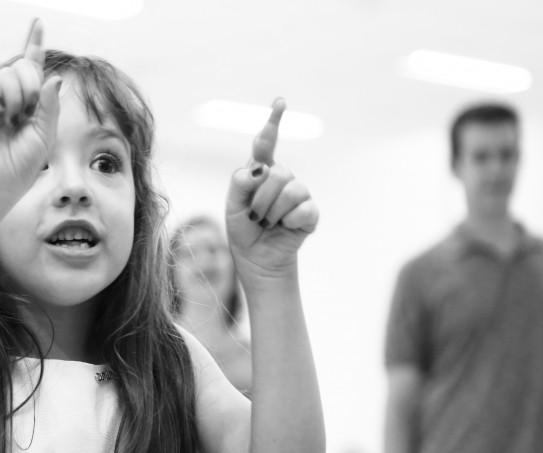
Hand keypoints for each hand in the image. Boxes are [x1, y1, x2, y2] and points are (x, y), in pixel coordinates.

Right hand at [0, 19, 62, 227]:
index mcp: (27, 102)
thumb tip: (55, 77)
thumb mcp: (44, 136)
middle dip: (32, 85)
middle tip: (28, 111)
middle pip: (23, 66)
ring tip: (11, 119)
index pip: (31, 67)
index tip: (38, 22)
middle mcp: (7, 96)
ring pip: (6, 71)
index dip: (34, 44)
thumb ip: (50, 106)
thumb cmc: (19, 166)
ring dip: (16, 95)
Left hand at [224, 99, 318, 283]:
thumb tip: (261, 169)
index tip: (280, 102)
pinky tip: (285, 228)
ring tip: (268, 223)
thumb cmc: (243, 231)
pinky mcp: (310, 212)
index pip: (266, 144)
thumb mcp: (232, 206)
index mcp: (259, 172)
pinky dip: (289, 221)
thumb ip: (240, 183)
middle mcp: (281, 178)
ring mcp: (298, 194)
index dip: (273, 122)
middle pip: (278, 171)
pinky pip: (304, 208)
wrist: (257, 260)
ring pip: (292, 189)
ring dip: (273, 211)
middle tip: (255, 216)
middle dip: (262, 197)